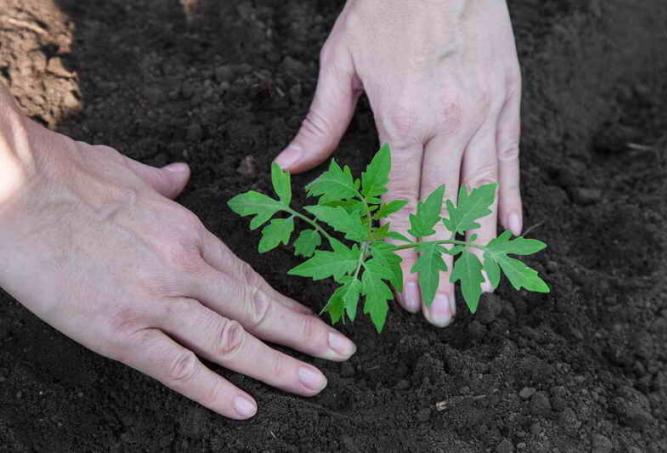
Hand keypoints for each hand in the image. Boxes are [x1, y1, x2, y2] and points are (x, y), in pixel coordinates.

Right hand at [0, 110, 355, 419]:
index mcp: (188, 231)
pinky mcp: (119, 331)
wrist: (16, 188)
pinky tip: (247, 407)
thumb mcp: (127, 169)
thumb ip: (162, 179)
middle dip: (303, 336)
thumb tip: (180, 173)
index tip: (312, 321)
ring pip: (231, 341)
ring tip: (314, 383)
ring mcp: (156, 301)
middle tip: (341, 356)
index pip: (249, 278)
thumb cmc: (68, 174)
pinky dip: (214, 390)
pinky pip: (177, 368)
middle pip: (256, 309)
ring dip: (278, 365)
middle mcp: (184, 268)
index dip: (284, 304)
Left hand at [275, 0, 521, 326]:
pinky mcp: (508, 100)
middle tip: (440, 313)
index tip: (403, 290)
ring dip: (477, 248)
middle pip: (440, 211)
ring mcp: (484, 114)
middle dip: (439, 267)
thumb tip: (288, 167)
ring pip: (482, 194)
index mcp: (402, 120)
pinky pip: (510, 159)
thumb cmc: (386, 9)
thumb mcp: (340, 62)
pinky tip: (511, 232)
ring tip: (479, 289)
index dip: (399, 252)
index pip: (399, 203)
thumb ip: (320, 123)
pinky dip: (510, 198)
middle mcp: (448, 125)